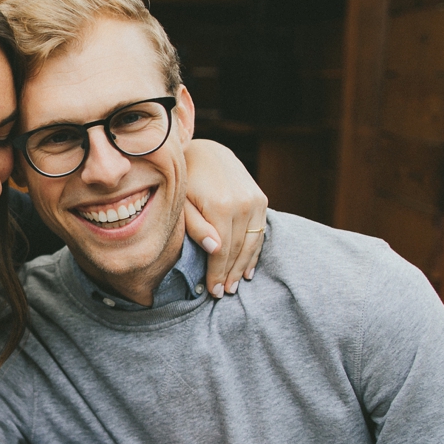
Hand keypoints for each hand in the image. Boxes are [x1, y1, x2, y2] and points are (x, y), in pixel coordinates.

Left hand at [183, 139, 267, 295]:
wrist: (207, 151)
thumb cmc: (187, 179)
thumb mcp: (182, 201)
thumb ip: (196, 226)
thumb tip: (214, 249)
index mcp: (221, 206)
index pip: (222, 251)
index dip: (216, 273)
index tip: (211, 291)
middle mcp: (244, 203)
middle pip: (238, 250)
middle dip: (229, 274)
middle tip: (221, 293)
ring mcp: (256, 201)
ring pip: (252, 243)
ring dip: (243, 266)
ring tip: (233, 284)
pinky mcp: (261, 199)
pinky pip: (260, 231)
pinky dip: (254, 251)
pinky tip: (248, 267)